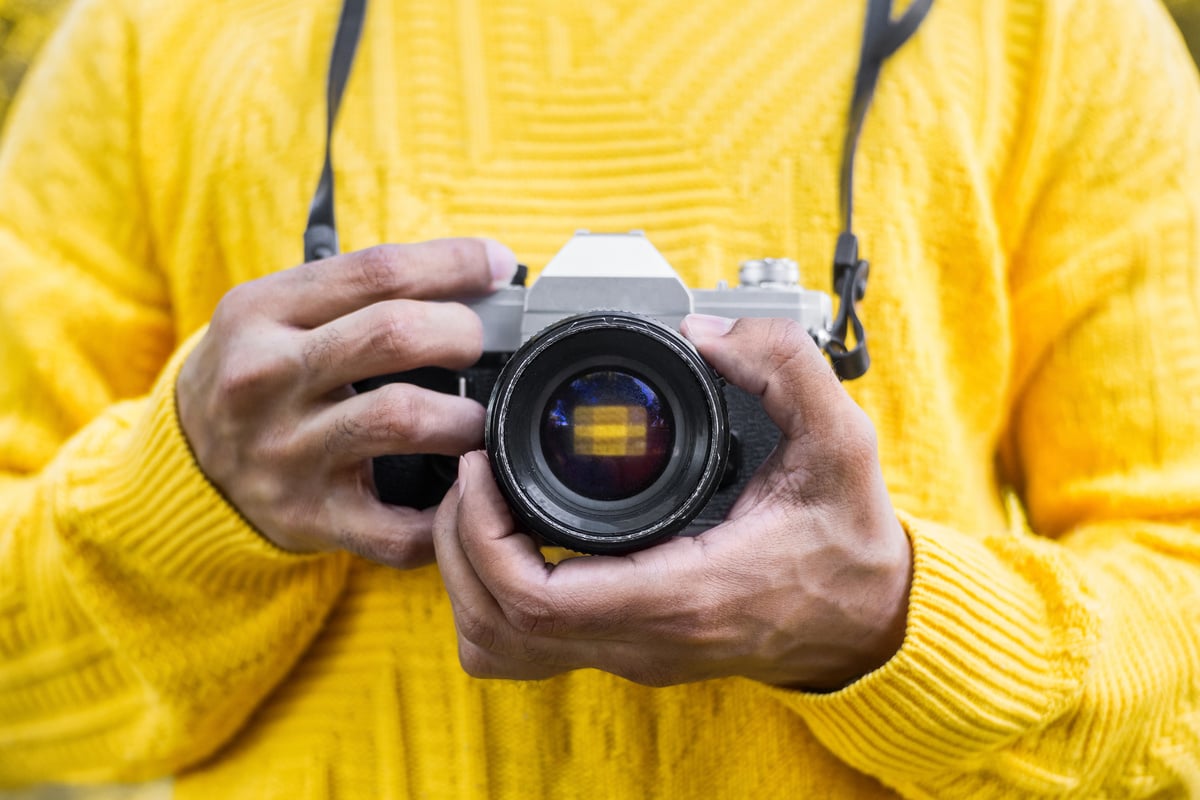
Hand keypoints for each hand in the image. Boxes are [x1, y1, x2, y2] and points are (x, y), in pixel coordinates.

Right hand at [177, 238, 516, 566]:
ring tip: (479, 419)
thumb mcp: (277, 313)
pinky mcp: (309, 517)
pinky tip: (465, 492)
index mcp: (261, 312)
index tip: (499, 265)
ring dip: (465, 418)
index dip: (454, 263)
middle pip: (394, 335)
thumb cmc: (256, 373)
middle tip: (482, 344)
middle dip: (461, 333)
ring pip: (403, 419)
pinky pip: (397, 526)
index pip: (377, 271)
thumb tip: (476, 278)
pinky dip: (448, 514)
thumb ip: (358, 294)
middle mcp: (266, 377)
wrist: (183, 464)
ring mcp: (286, 451)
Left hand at [432, 315, 910, 689]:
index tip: (483, 466)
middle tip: (472, 476)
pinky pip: (527, 648)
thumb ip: (783, 367)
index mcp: (684, 594)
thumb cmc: (848, 541)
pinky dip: (494, 599)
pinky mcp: (627, 649)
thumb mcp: (841, 442)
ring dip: (467, 579)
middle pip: (497, 629)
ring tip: (480, 507)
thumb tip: (705, 329)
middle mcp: (645, 639)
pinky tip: (511, 543)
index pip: (538, 601)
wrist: (866, 621)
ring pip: (500, 649)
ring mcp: (631, 653)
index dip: (483, 535)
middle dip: (458, 547)